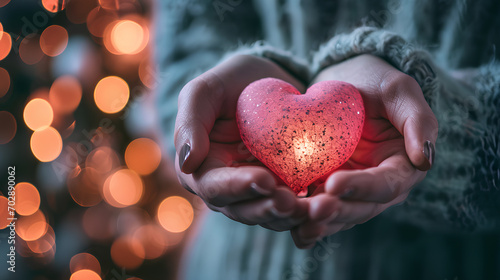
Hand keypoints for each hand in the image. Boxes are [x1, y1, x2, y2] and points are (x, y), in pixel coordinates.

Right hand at [175, 55, 307, 230]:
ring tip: (311, 209)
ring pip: (269, 215)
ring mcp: (257, 192)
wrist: (269, 80)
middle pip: (243, 209)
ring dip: (289, 217)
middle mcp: (227, 187)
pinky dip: (307, 213)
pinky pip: (293, 209)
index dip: (237, 187)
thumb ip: (189, 123)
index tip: (264, 179)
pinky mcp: (284, 189)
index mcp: (202, 169)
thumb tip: (187, 163)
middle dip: (267, 208)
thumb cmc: (231, 83)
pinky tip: (324, 208)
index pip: (214, 186)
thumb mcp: (204, 92)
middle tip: (290, 202)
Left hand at [291, 54, 437, 247]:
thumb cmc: (374, 82)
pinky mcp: (325, 189)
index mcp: (401, 167)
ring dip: (316, 222)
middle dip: (336, 212)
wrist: (343, 82)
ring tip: (293, 219)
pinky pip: (316, 208)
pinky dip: (302, 219)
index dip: (362, 187)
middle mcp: (377, 187)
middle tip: (310, 210)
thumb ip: (418, 121)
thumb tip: (424, 161)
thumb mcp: (399, 90)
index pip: (386, 185)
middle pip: (360, 209)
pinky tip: (286, 222)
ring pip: (337, 216)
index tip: (333, 184)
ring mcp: (350, 190)